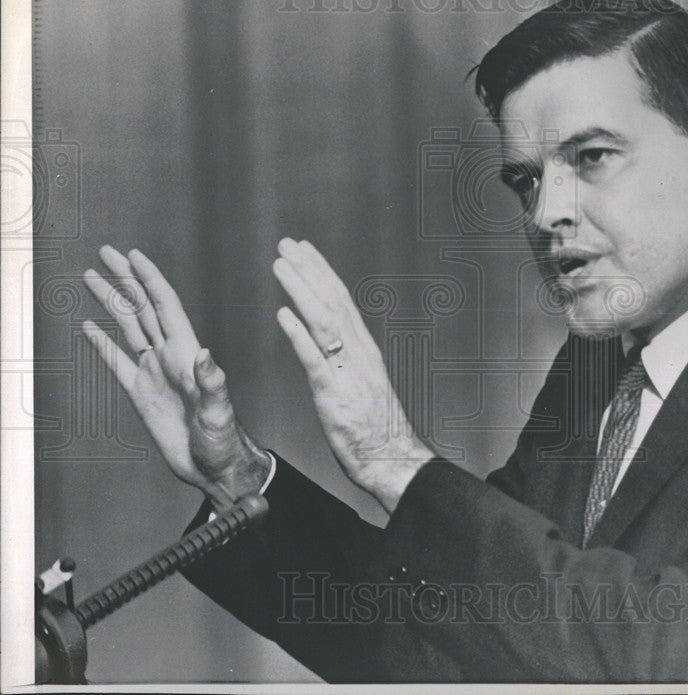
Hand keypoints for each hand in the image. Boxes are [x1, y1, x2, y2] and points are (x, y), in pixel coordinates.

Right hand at [82, 246, 270, 510]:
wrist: (215, 468)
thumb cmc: (224, 441)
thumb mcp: (220, 412)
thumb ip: (212, 383)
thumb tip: (205, 355)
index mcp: (187, 354)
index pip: (165, 307)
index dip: (150, 280)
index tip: (134, 255)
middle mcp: (169, 357)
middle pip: (143, 308)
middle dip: (125, 278)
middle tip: (105, 252)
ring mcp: (154, 373)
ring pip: (129, 327)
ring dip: (111, 302)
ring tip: (92, 277)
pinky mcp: (142, 393)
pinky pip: (117, 360)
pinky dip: (102, 342)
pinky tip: (90, 327)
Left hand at [272, 238, 432, 512]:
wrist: (392, 459)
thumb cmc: (376, 428)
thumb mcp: (362, 385)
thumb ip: (347, 360)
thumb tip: (329, 340)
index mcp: (364, 350)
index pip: (341, 301)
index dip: (322, 272)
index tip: (304, 250)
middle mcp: (359, 354)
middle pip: (333, 301)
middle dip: (309, 270)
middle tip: (286, 244)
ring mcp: (348, 373)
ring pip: (323, 322)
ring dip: (300, 290)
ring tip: (279, 266)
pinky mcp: (334, 396)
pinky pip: (314, 360)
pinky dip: (298, 335)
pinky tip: (282, 315)